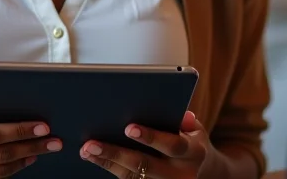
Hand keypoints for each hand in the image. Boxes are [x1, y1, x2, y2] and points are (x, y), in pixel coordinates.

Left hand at [80, 111, 218, 177]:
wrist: (200, 169)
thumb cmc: (188, 137)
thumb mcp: (194, 127)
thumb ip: (185, 120)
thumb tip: (182, 114)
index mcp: (193, 152)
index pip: (172, 145)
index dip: (151, 137)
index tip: (128, 127)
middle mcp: (181, 174)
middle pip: (145, 165)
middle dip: (116, 153)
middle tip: (91, 143)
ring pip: (133, 177)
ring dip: (107, 163)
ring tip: (86, 150)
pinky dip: (110, 169)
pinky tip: (94, 158)